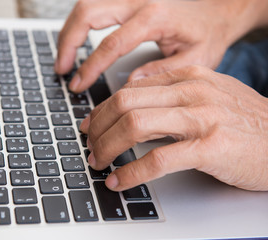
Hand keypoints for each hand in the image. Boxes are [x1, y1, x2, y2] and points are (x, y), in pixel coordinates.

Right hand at [55, 0, 267, 92]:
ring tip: (63, 56)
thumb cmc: (209, 32)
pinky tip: (77, 38)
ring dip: (69, 30)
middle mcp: (139, 0)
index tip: (77, 84)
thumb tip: (129, 85)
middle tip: (61, 69)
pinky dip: (80, 22)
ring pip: (86, 4)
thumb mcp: (196, 59)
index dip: (90, 66)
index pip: (111, 43)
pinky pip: (95, 4)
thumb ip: (161, 72)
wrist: (220, 8)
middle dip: (67, 42)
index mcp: (155, 17)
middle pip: (88, 12)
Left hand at [80, 65, 267, 190]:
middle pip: (125, 105)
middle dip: (98, 128)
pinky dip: (131, 172)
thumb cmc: (244, 121)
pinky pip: (157, 159)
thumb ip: (170, 94)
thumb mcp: (207, 94)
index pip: (129, 89)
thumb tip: (131, 102)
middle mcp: (192, 92)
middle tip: (90, 145)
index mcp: (188, 77)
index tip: (90, 125)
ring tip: (97, 162)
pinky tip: (119, 181)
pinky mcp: (210, 148)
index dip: (102, 109)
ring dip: (108, 147)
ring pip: (135, 126)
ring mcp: (201, 118)